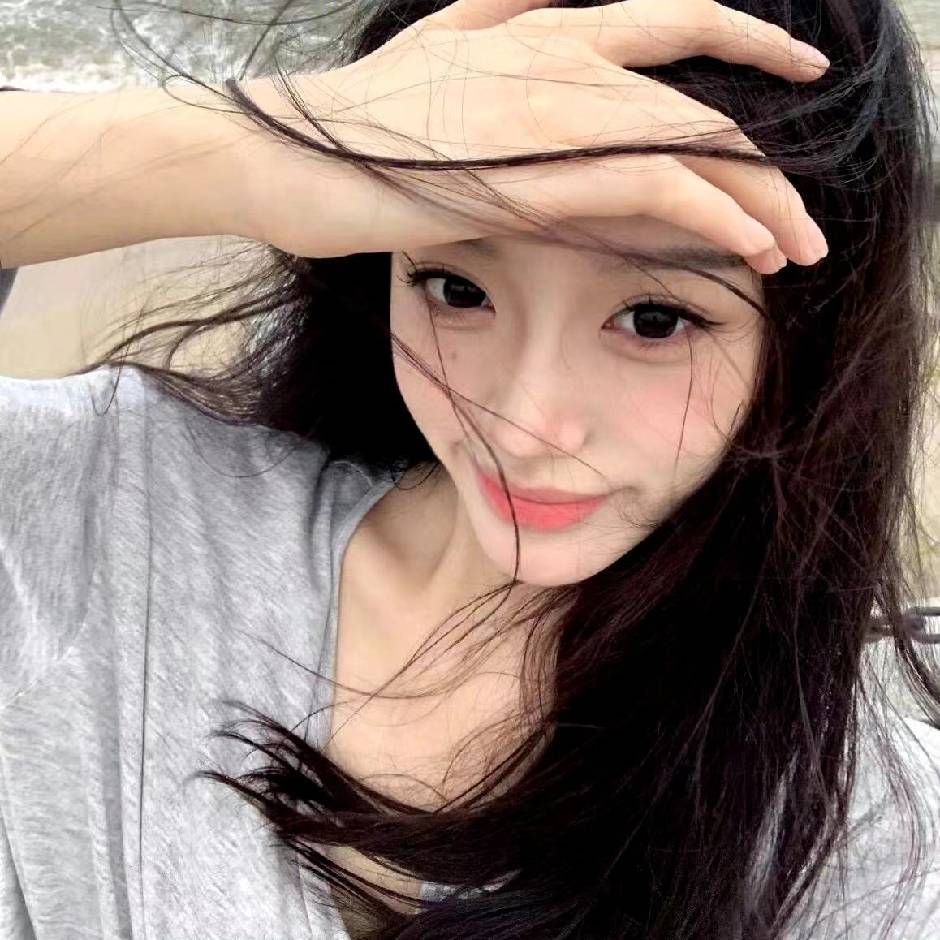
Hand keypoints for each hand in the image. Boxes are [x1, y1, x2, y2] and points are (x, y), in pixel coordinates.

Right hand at [234, 0, 829, 272]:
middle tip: (803, 218)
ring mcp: (549, 111)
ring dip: (759, 200)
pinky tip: (750, 248)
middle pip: (701, 94)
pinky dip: (714, 215)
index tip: (792, 72)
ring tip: (797, 248)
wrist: (282, 156)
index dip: (744, 39)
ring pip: (694, 140)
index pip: (669, 19)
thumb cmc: (350, 123)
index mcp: (537, 29)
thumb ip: (497, 28)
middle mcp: (557, 57)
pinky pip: (656, 185)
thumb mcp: (430, 56)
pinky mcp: (536, 173)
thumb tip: (544, 23)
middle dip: (767, 162)